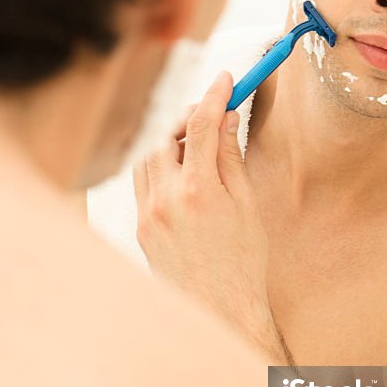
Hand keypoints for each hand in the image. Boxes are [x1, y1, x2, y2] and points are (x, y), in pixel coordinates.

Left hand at [133, 70, 289, 362]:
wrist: (221, 307)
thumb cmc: (243, 261)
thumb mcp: (247, 205)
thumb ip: (231, 157)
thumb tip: (226, 119)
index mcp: (198, 191)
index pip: (201, 124)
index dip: (215, 94)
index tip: (226, 79)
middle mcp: (165, 199)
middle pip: (166, 132)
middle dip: (188, 116)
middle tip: (211, 114)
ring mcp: (146, 213)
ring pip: (147, 154)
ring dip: (170, 140)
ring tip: (197, 145)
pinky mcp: (138, 226)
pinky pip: (142, 180)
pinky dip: (159, 165)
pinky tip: (181, 172)